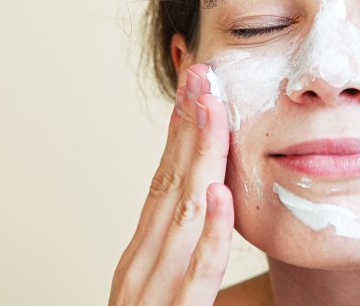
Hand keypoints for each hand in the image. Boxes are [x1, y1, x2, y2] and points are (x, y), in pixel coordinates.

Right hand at [110, 64, 233, 305]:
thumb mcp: (161, 288)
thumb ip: (180, 251)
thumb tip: (207, 204)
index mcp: (142, 256)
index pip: (162, 182)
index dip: (180, 134)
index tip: (196, 90)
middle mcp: (140, 267)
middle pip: (169, 185)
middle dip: (189, 127)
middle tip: (204, 74)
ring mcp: (152, 293)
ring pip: (181, 216)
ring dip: (200, 159)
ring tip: (215, 111)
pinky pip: (194, 275)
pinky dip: (208, 234)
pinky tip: (219, 197)